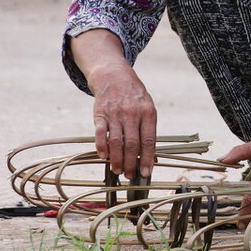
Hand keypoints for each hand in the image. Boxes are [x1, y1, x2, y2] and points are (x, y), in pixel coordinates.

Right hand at [71, 29, 156, 179]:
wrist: (113, 75)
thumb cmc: (134, 96)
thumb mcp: (147, 107)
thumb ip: (148, 129)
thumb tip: (151, 156)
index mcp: (148, 113)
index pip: (148, 141)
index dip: (147, 159)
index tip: (146, 173)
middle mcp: (132, 113)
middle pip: (131, 144)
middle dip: (131, 163)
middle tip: (130, 176)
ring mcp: (115, 113)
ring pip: (116, 141)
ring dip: (116, 159)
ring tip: (118, 170)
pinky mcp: (100, 112)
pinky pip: (100, 132)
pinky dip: (101, 146)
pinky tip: (103, 156)